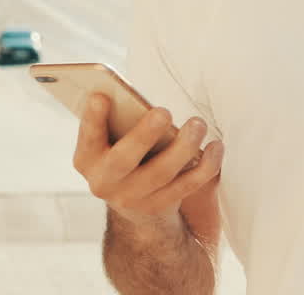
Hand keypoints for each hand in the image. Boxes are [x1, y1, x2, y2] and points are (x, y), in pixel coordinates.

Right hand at [73, 93, 224, 231]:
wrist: (134, 202)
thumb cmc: (124, 151)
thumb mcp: (110, 139)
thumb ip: (117, 120)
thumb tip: (133, 96)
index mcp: (87, 159)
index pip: (87, 138)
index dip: (92, 119)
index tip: (100, 96)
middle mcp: (105, 182)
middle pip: (124, 160)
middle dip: (143, 135)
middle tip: (164, 111)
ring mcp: (133, 198)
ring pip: (161, 173)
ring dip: (183, 147)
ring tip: (198, 123)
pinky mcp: (160, 205)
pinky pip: (188, 185)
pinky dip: (206, 165)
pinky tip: (216, 146)